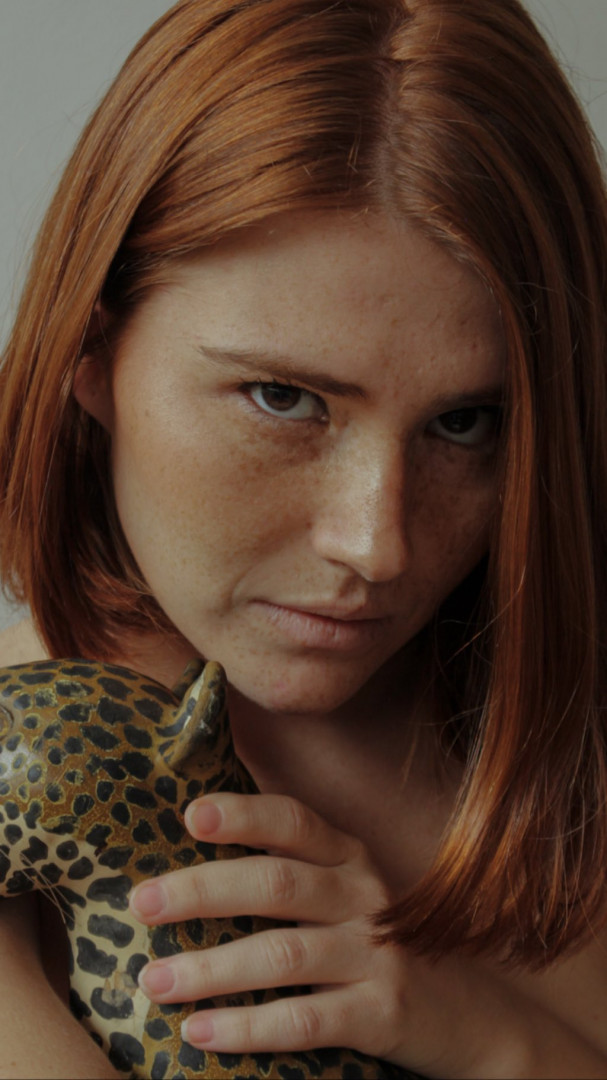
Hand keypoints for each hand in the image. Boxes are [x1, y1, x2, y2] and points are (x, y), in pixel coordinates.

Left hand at [127, 793, 576, 1078]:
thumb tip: (198, 852)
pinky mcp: (385, 1014)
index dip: (243, 814)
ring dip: (212, 968)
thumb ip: (295, 869)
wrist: (473, 1016)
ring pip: (283, 953)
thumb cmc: (384, 946)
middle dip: (203, 889)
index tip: (189, 815)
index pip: (294, 821)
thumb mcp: (351, 895)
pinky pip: (306, 1020)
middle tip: (142, 903)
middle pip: (277, 882)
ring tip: (155, 979)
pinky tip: (201, 1033)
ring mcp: (378, 954)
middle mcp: (365, 896)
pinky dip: (249, 1027)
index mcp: (351, 859)